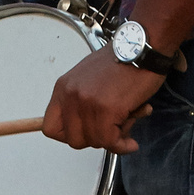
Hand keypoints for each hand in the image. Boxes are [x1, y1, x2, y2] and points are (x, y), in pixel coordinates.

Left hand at [43, 48, 165, 152]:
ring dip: (113, 139)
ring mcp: (87, 103)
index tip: (86, 133)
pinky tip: (131, 143)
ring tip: (126, 123)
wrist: (142, 48)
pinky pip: (110, 141)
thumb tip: (84, 125)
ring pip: (94, 141)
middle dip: (94, 139)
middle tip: (110, 130)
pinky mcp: (107, 110)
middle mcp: (71, 95)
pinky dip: (122, 146)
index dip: (69, 135)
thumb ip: (82, 100)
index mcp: (64, 87)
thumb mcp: (90, 77)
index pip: (51, 127)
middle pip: (73, 139)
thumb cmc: (122, 59)